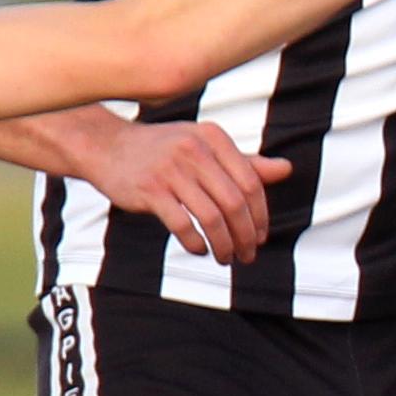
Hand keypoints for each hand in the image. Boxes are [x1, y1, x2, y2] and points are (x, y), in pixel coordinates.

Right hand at [74, 113, 292, 261]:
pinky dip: (195, 244)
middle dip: (246, 236)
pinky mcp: (150, 190)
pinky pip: (182, 225)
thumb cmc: (164, 150)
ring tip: (226, 258)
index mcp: (214, 138)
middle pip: (235, 203)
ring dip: (224, 245)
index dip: (261, 215)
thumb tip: (287, 169)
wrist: (108, 146)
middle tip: (247, 255)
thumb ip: (244, 162)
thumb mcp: (204, 147)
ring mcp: (171, 170)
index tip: (261, 236)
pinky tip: (199, 250)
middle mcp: (196, 150)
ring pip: (212, 218)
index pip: (252, 183)